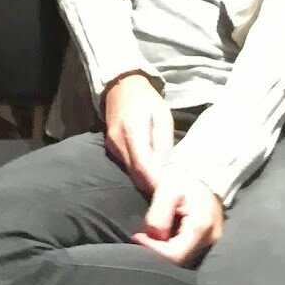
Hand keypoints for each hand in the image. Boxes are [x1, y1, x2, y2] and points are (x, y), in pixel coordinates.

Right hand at [102, 72, 171, 192]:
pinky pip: (127, 167)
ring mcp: (111, 145)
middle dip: (154, 187)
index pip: (143, 165)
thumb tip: (167, 170)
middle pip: (135, 174)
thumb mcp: (163, 117)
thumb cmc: (147, 99)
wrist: (122, 87)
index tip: (173, 193)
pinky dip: (141, 175)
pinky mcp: (110, 148)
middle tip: (173, 197)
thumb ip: (164, 144)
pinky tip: (153, 176)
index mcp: (132, 130)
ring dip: (147, 182)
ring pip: (131, 173)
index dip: (157, 182)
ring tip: (166, 188)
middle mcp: (117, 141)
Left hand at [133, 174, 223, 265]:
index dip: (153, 250)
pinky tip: (161, 237)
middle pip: (179, 260)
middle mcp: (211, 238)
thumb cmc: (180, 181)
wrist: (196, 178)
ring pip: (182, 259)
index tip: (138, 236)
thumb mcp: (166, 189)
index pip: (175, 254)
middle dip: (157, 251)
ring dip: (162, 251)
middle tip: (141, 237)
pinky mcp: (206, 242)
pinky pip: (185, 253)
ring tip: (150, 235)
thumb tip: (155, 236)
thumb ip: (159, 213)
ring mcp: (210, 242)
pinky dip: (170, 249)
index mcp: (202, 225)